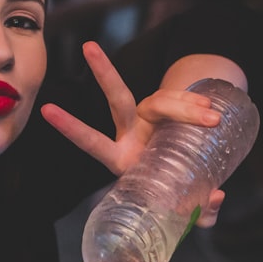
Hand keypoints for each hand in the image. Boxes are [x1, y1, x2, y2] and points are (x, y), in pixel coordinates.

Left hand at [41, 41, 225, 225]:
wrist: (192, 174)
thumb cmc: (177, 197)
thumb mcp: (188, 213)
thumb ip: (201, 213)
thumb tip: (216, 198)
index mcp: (122, 159)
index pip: (92, 142)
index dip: (70, 127)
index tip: (46, 110)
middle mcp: (130, 132)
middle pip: (117, 99)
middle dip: (103, 73)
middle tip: (88, 47)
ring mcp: (149, 118)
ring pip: (160, 101)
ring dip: (184, 106)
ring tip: (211, 117)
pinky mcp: (170, 109)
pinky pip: (179, 100)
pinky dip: (193, 104)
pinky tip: (209, 110)